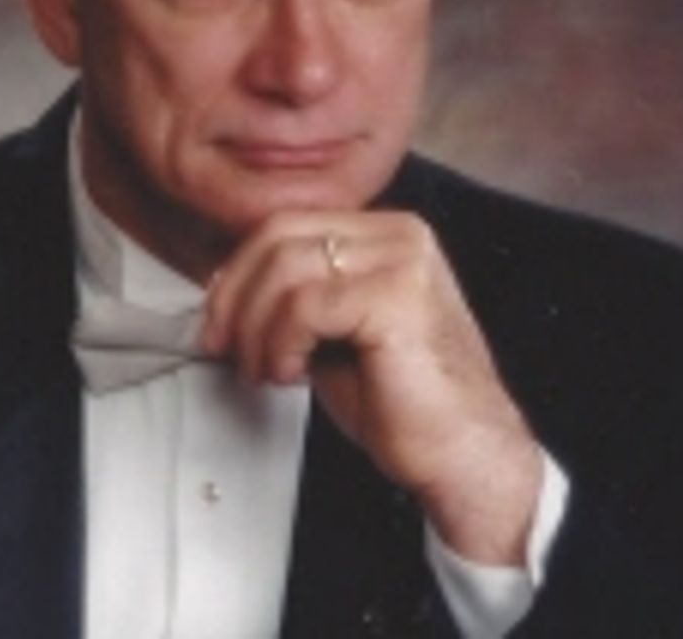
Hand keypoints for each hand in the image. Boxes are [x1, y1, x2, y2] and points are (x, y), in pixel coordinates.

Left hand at [202, 209, 541, 565]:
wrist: (466, 457)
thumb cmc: (402, 403)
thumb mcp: (332, 333)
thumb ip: (292, 298)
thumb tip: (225, 289)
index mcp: (384, 233)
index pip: (286, 224)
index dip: (239, 270)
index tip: (216, 318)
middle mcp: (399, 234)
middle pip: (279, 235)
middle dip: (235, 295)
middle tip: (222, 346)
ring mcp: (402, 260)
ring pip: (285, 266)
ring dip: (255, 326)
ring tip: (266, 370)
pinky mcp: (397, 297)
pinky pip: (304, 304)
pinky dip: (281, 342)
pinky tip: (292, 374)